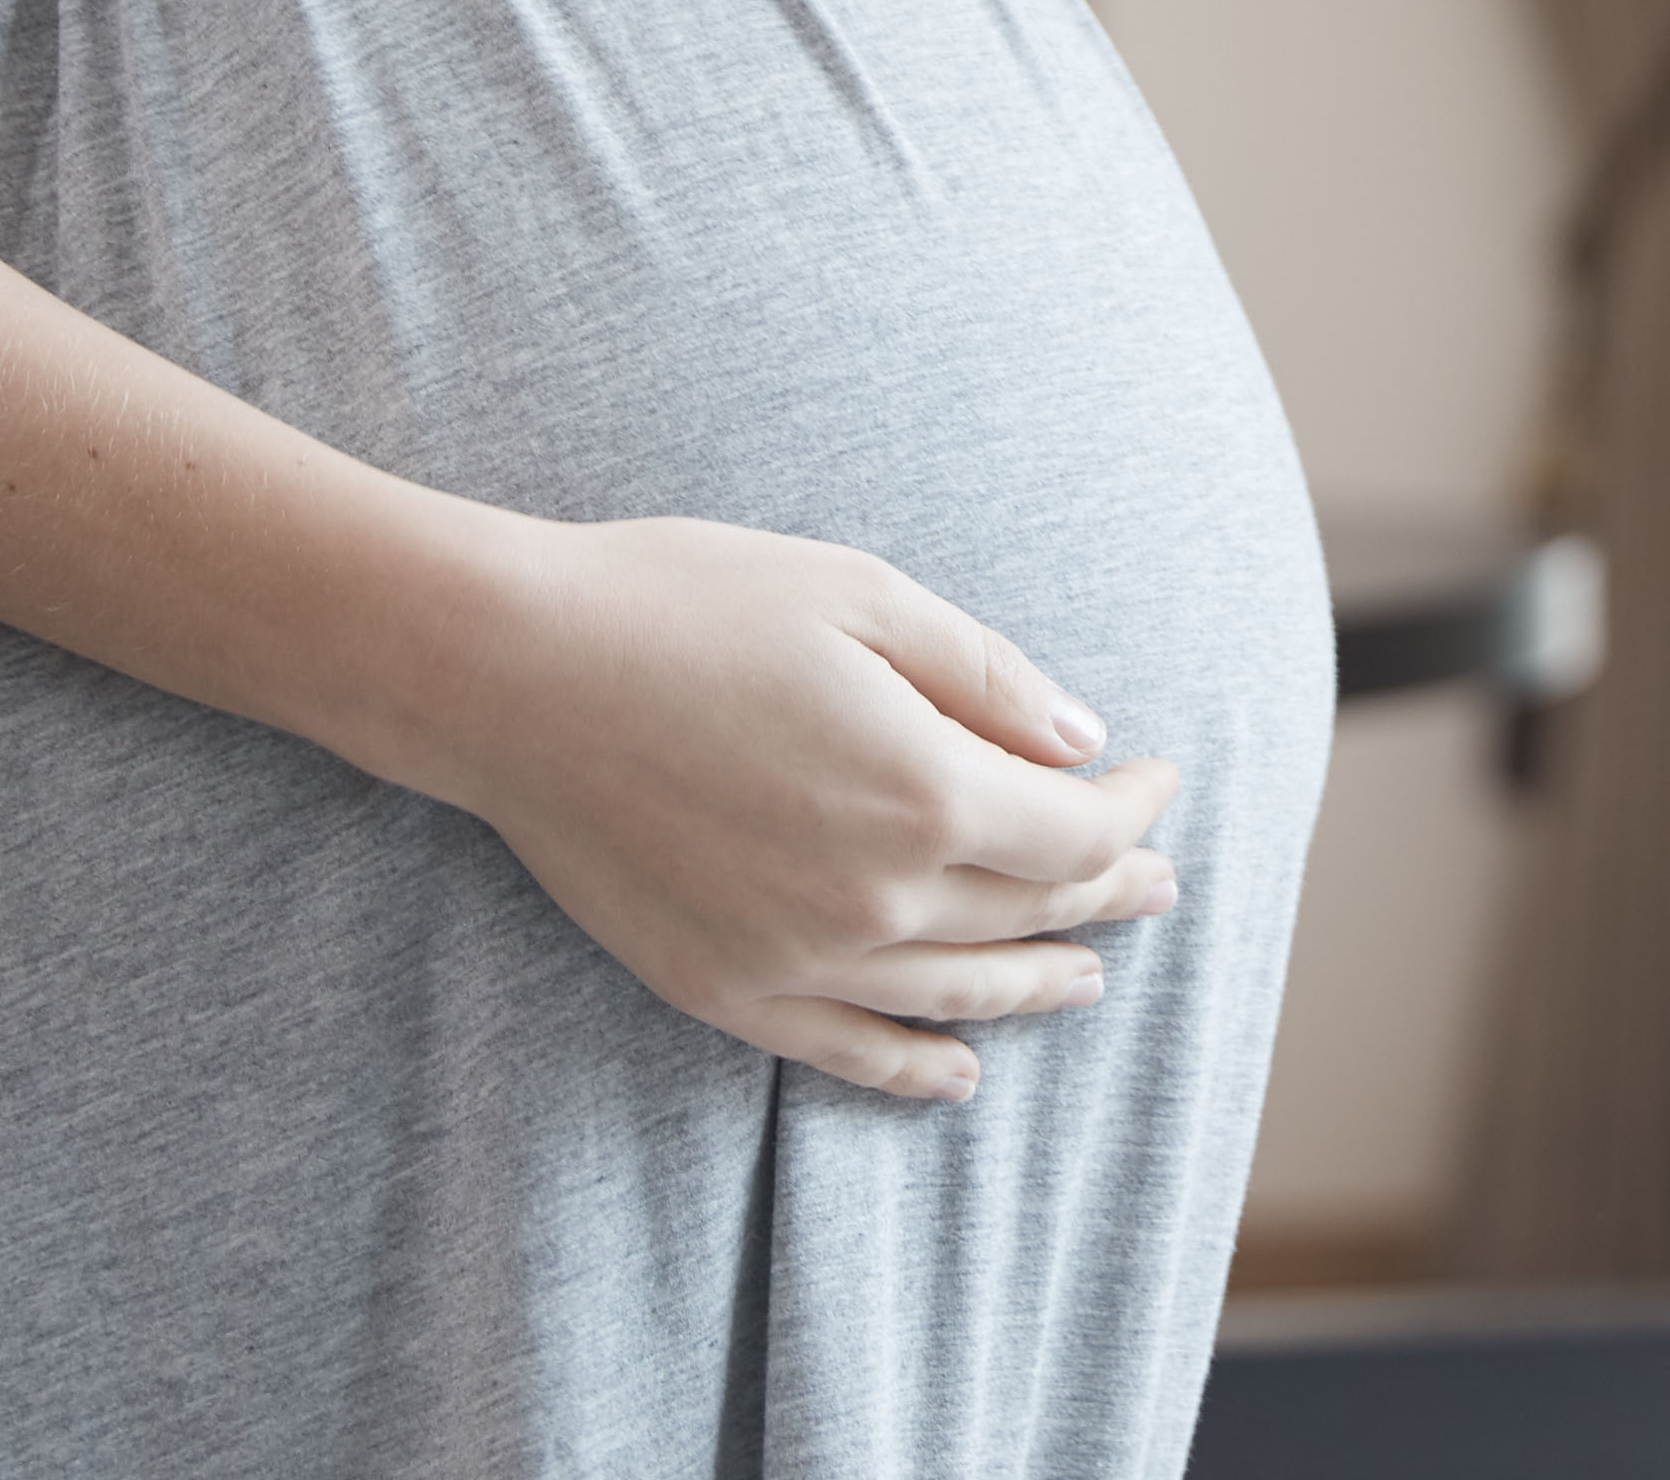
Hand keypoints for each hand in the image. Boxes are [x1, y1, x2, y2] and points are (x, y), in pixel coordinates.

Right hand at [406, 511, 1182, 1099]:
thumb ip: (987, 678)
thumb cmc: (687, 604)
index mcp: (923, 790)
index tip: (1155, 774)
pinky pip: (849, 1051)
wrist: (512, 672)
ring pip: (958, 996)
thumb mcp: (863, 595)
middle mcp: (875, 895)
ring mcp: (796, 956)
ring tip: (1090, 974)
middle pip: (1030, 915)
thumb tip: (1083, 745)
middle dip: (1107, 891)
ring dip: (1038, 985)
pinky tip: (961, 1074)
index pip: (1074, 832)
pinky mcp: (723, 989)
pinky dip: (917, 1067)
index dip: (1130, 810)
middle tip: (1157, 880)